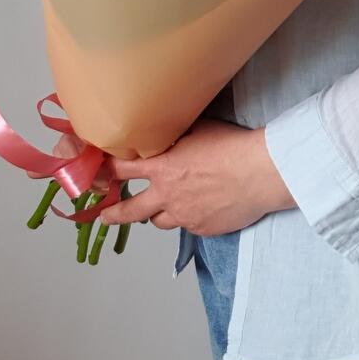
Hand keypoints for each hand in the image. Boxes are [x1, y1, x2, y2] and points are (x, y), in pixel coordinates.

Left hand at [95, 119, 296, 234]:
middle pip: (131, 210)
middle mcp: (168, 195)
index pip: (123, 170)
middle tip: (105, 215)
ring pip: (160, 222)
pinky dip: (190, 218)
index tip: (99, 174)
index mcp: (162, 168)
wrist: (259, 173)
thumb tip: (167, 131)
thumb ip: (177, 137)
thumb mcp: (198, 130)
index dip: (108, 171)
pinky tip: (202, 207)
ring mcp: (185, 216)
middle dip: (114, 213)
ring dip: (158, 214)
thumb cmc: (232, 146)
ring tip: (163, 209)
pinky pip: (189, 226)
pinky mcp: (203, 229)